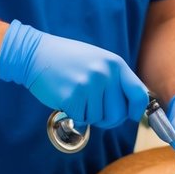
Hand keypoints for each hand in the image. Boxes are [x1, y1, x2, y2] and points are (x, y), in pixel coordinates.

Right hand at [0, 20, 147, 127]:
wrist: (35, 54)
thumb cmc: (69, 60)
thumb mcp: (99, 61)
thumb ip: (117, 81)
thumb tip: (135, 107)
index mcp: (115, 64)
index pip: (139, 95)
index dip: (137, 111)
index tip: (131, 116)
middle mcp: (105, 73)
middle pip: (118, 114)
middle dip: (108, 119)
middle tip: (95, 112)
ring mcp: (88, 85)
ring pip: (98, 118)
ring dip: (88, 114)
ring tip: (77, 96)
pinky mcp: (71, 96)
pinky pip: (81, 118)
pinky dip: (74, 114)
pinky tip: (67, 98)